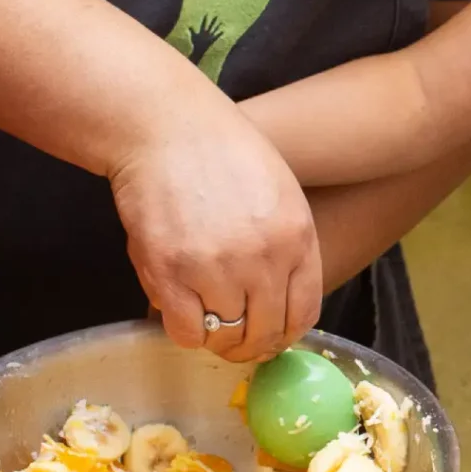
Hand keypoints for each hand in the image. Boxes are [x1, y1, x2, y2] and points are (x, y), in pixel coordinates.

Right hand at [111, 100, 323, 363]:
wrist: (166, 126)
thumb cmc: (221, 151)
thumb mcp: (280, 193)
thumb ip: (287, 246)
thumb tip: (278, 301)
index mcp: (296, 236)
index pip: (304, 313)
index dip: (285, 333)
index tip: (270, 335)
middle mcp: (262, 258)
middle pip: (265, 333)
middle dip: (250, 345)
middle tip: (234, 340)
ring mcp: (215, 267)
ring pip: (225, 339)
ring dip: (215, 338)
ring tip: (205, 318)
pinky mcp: (169, 272)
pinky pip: (185, 332)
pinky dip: (184, 330)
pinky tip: (179, 308)